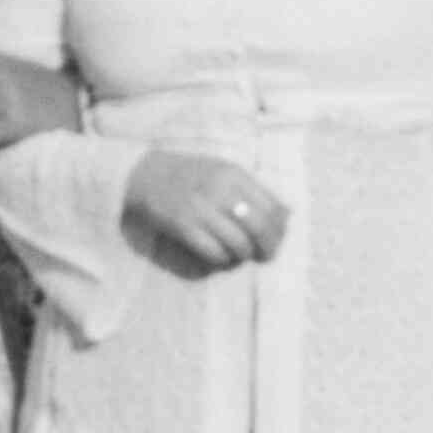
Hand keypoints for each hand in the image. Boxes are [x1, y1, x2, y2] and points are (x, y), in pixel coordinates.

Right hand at [122, 149, 287, 272]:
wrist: (144, 174)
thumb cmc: (190, 174)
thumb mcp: (224, 172)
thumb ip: (254, 191)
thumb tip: (288, 215)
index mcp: (233, 173)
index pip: (272, 207)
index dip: (279, 229)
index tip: (276, 239)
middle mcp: (220, 189)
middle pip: (259, 227)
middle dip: (267, 247)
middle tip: (264, 255)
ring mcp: (200, 208)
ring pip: (238, 244)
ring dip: (242, 255)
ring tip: (238, 255)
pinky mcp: (183, 226)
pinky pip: (213, 252)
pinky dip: (221, 260)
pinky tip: (219, 257)